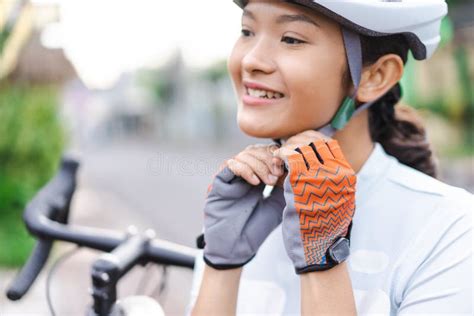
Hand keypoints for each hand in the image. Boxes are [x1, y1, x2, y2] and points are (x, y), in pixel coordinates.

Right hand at [201, 143, 285, 268]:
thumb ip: (284, 187)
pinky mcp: (219, 183)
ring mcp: (230, 178)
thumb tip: (296, 167)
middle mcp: (242, 175)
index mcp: (257, 177)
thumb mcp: (278, 205)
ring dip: (259, 165)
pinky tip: (255, 183)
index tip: (287, 166)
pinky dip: (245, 169)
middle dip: (269, 159)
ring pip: (244, 155)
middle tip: (278, 173)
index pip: (266, 154)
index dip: (277, 155)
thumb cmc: (255, 230)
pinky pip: (231, 165)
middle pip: (255, 150)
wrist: (235, 249)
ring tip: (269, 181)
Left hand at [274, 131, 356, 272]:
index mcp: (346, 176)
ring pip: (300, 146)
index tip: (298, 146)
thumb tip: (317, 157)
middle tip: (286, 150)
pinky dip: (279, 156)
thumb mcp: (336, 198)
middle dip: (297, 141)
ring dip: (287, 148)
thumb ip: (330, 177)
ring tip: (279, 158)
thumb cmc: (323, 226)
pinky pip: (288, 158)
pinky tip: (275, 163)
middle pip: (315, 141)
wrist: (317, 252)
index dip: (311, 140)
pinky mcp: (301, 185)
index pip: (329, 143)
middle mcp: (336, 174)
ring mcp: (319, 178)